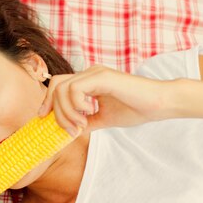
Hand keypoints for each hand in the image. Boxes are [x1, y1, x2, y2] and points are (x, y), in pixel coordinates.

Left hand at [39, 65, 169, 133]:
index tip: (44, 118)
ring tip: (81, 124)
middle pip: (56, 86)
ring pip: (62, 88)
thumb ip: (86, 121)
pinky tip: (90, 112)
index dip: (47, 101)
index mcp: (88, 81)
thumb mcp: (104, 118)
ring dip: (66, 111)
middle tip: (69, 129)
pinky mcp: (102, 77)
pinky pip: (75, 88)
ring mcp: (95, 73)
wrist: (159, 104)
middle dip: (54, 110)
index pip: (58, 86)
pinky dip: (77, 104)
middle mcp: (89, 73)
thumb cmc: (136, 109)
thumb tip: (69, 130)